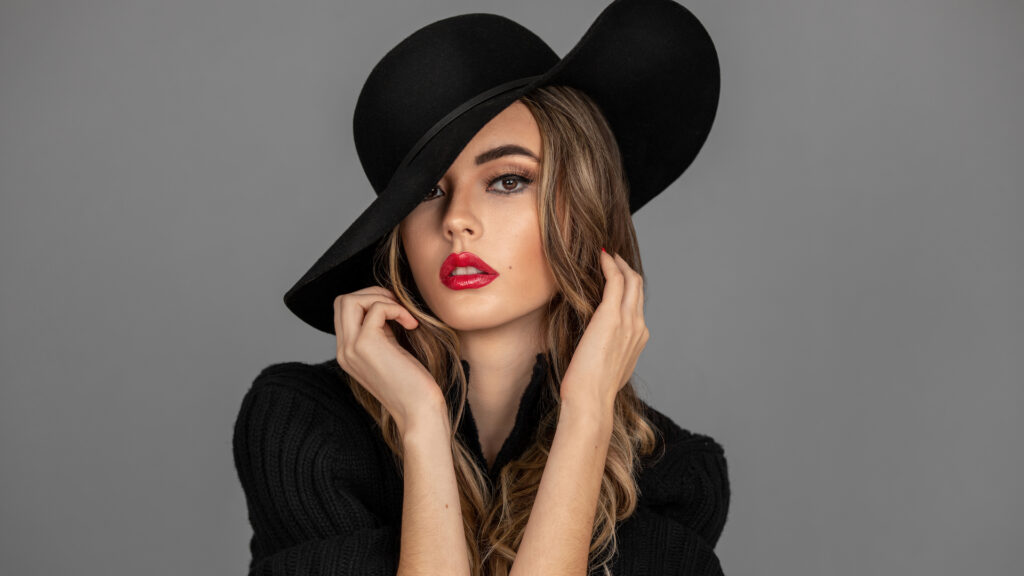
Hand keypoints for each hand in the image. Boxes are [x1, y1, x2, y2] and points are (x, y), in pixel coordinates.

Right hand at [334, 286, 445, 432]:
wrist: (419, 411)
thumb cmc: (413, 385)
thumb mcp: (390, 353)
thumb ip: (381, 332)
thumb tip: (386, 305)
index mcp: (348, 353)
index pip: (344, 312)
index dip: (369, 302)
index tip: (394, 311)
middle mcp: (344, 351)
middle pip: (342, 301)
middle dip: (372, 294)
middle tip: (398, 308)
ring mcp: (351, 348)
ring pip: (350, 300)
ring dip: (381, 298)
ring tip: (403, 314)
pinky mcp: (366, 344)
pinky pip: (376, 307)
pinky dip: (397, 308)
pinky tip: (411, 325)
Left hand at [560, 250, 649, 411]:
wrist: (591, 400)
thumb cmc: (592, 390)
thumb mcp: (608, 367)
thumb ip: (610, 351)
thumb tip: (598, 345)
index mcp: (639, 338)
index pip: (637, 303)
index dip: (628, 286)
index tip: (615, 275)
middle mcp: (638, 327)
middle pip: (638, 287)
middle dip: (626, 268)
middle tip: (612, 257)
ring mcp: (628, 321)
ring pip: (630, 280)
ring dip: (619, 263)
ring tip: (606, 254)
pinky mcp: (611, 317)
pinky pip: (615, 281)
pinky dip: (610, 265)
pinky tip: (601, 256)